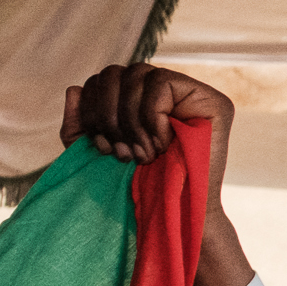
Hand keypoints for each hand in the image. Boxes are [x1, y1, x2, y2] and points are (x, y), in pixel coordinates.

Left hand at [60, 62, 249, 285]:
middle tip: (120, 151)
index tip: (101, 145)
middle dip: (107, 113)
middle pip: (116, 72)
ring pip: (139, 73)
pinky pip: (162, 82)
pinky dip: (150, 115)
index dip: (92, 108)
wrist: (169, 214)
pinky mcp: (211, 100)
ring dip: (129, 119)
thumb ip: (78, 122)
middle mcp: (165, 92)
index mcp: (138, 101)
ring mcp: (190, 94)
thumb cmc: (133, 187)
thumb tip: (75, 87)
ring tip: (141, 153)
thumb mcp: (93, 154)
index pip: (102, 79)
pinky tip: (160, 143)